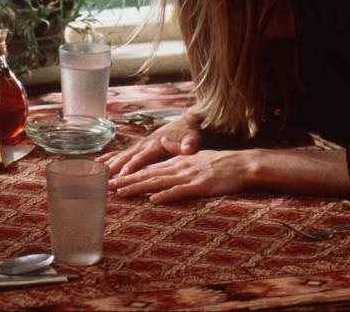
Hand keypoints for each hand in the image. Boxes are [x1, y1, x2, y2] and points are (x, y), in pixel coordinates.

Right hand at [98, 112, 202, 175]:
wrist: (185, 123)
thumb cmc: (189, 134)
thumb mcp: (192, 139)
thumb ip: (188, 145)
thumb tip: (188, 149)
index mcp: (156, 145)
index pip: (141, 158)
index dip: (131, 166)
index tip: (121, 175)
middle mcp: (144, 144)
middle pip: (126, 158)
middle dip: (115, 169)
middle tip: (105, 180)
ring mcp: (139, 145)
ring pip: (121, 155)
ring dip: (109, 165)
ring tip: (96, 174)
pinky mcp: (137, 147)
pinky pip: (120, 153)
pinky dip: (109, 157)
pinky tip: (97, 164)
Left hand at [109, 149, 251, 202]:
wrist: (242, 164)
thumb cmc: (220, 163)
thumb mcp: (195, 156)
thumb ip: (177, 156)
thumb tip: (163, 149)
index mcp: (176, 161)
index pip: (148, 168)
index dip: (129, 174)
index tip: (112, 178)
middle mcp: (178, 167)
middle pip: (148, 174)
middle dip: (127, 180)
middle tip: (107, 186)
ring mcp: (189, 176)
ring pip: (159, 182)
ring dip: (139, 187)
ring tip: (122, 193)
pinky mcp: (201, 186)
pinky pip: (181, 191)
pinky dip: (166, 195)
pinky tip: (153, 200)